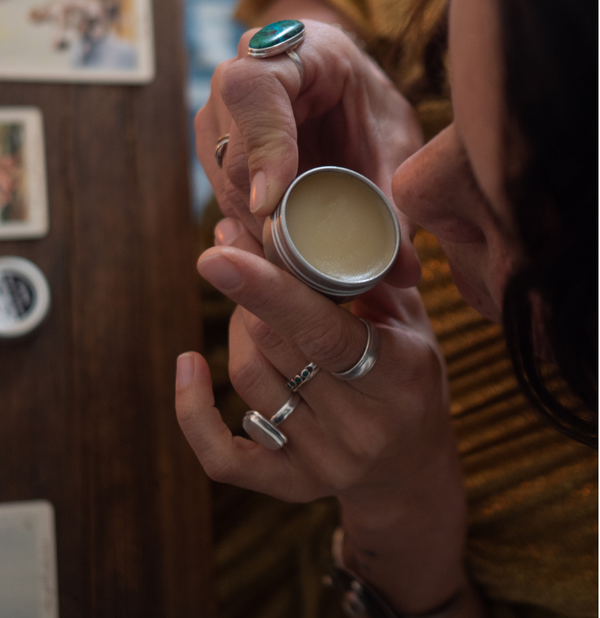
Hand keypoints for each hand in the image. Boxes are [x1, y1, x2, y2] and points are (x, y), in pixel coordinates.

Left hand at [176, 228, 468, 611]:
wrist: (411, 467)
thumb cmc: (411, 380)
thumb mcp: (412, 324)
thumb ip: (370, 279)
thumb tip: (308, 224)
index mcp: (399, 378)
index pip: (322, 331)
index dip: (268, 289)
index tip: (218, 254)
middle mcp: (360, 427)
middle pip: (273, 346)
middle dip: (248, 291)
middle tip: (239, 252)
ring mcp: (323, 462)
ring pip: (247, 378)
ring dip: (237, 329)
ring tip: (250, 306)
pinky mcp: (290, 485)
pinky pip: (221, 455)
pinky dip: (192, 410)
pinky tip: (188, 364)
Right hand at [195, 19, 422, 286]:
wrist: (340, 90)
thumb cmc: (367, 106)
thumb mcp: (392, 143)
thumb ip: (395, 201)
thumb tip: (404, 273)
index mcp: (294, 49)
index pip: (255, 89)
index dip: (263, 146)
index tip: (271, 203)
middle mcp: (240, 74)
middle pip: (232, 149)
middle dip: (262, 211)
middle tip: (301, 262)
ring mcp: (220, 112)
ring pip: (222, 179)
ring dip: (255, 225)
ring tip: (297, 261)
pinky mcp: (215, 147)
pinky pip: (221, 194)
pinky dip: (249, 225)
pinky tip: (282, 246)